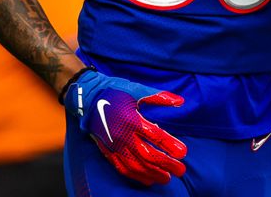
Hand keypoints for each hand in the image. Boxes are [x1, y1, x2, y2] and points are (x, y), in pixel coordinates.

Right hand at [62, 70, 187, 185]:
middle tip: (180, 170)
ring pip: (137, 166)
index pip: (156, 136)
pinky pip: (123, 168)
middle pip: (148, 155)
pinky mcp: (108, 152)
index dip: (170, 145)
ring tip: (167, 178)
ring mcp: (115, 146)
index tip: (183, 152)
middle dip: (166, 164)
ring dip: (153, 173)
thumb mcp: (138, 90)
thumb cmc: (115, 92)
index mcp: (132, 120)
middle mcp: (124, 136)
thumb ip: (160, 97)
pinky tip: (148, 180)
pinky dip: (137, 176)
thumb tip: (181, 101)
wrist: (87, 98)